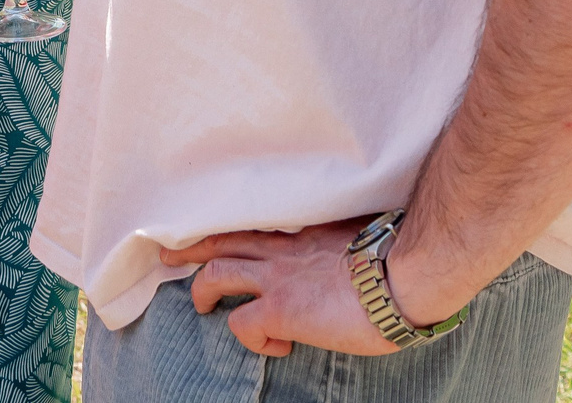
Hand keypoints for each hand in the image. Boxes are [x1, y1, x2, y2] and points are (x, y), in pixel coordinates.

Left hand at [159, 223, 393, 358]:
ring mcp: (278, 278)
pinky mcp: (280, 310)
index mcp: (305, 233)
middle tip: (168, 252)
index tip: (217, 233)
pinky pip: (242, 324)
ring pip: (217, 273)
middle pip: (222, 239)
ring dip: (204, 290)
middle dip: (191, 248)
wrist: (404, 276)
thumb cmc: (400, 260)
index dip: (233, 230)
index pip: (256, 224)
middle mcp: (284, 250)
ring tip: (203, 304)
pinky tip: (277, 345)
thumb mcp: (366, 238)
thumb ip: (349, 240)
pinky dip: (250, 337)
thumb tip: (360, 251)